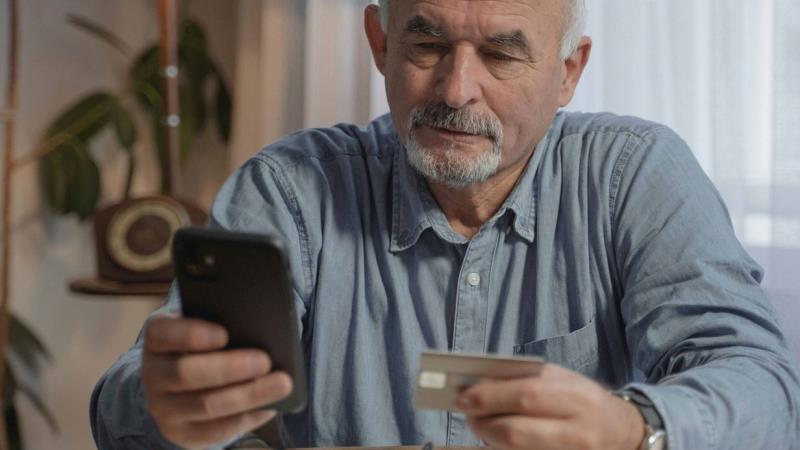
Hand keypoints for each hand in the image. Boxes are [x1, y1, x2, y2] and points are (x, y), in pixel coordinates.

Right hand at [141, 314, 292, 448]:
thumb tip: (261, 328)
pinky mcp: (181, 433)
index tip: (224, 334)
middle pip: (186, 373)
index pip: (162, 334)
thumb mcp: (201, 327)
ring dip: (248, 395)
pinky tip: (269, 407)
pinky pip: (215, 430)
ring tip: (281, 384)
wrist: (177, 386)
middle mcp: (153, 374)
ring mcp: (164, 407)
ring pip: (205, 405)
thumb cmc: (201, 345)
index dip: (191, 334)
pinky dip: (245, 418)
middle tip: (265, 360)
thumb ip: (222, 323)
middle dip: (230, 367)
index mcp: (157, 339)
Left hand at [457, 364, 645, 449]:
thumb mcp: (563, 381)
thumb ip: (526, 380)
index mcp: (578, 398)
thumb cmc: (585, 402)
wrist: (624, 433)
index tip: (464, 396)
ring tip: (481, 427)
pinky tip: (496, 443)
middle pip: (516, 432)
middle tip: (469, 414)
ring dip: (490, 440)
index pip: (525, 396)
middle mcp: (578, 432)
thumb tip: (480, 385)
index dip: (489, 397)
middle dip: (483, 423)